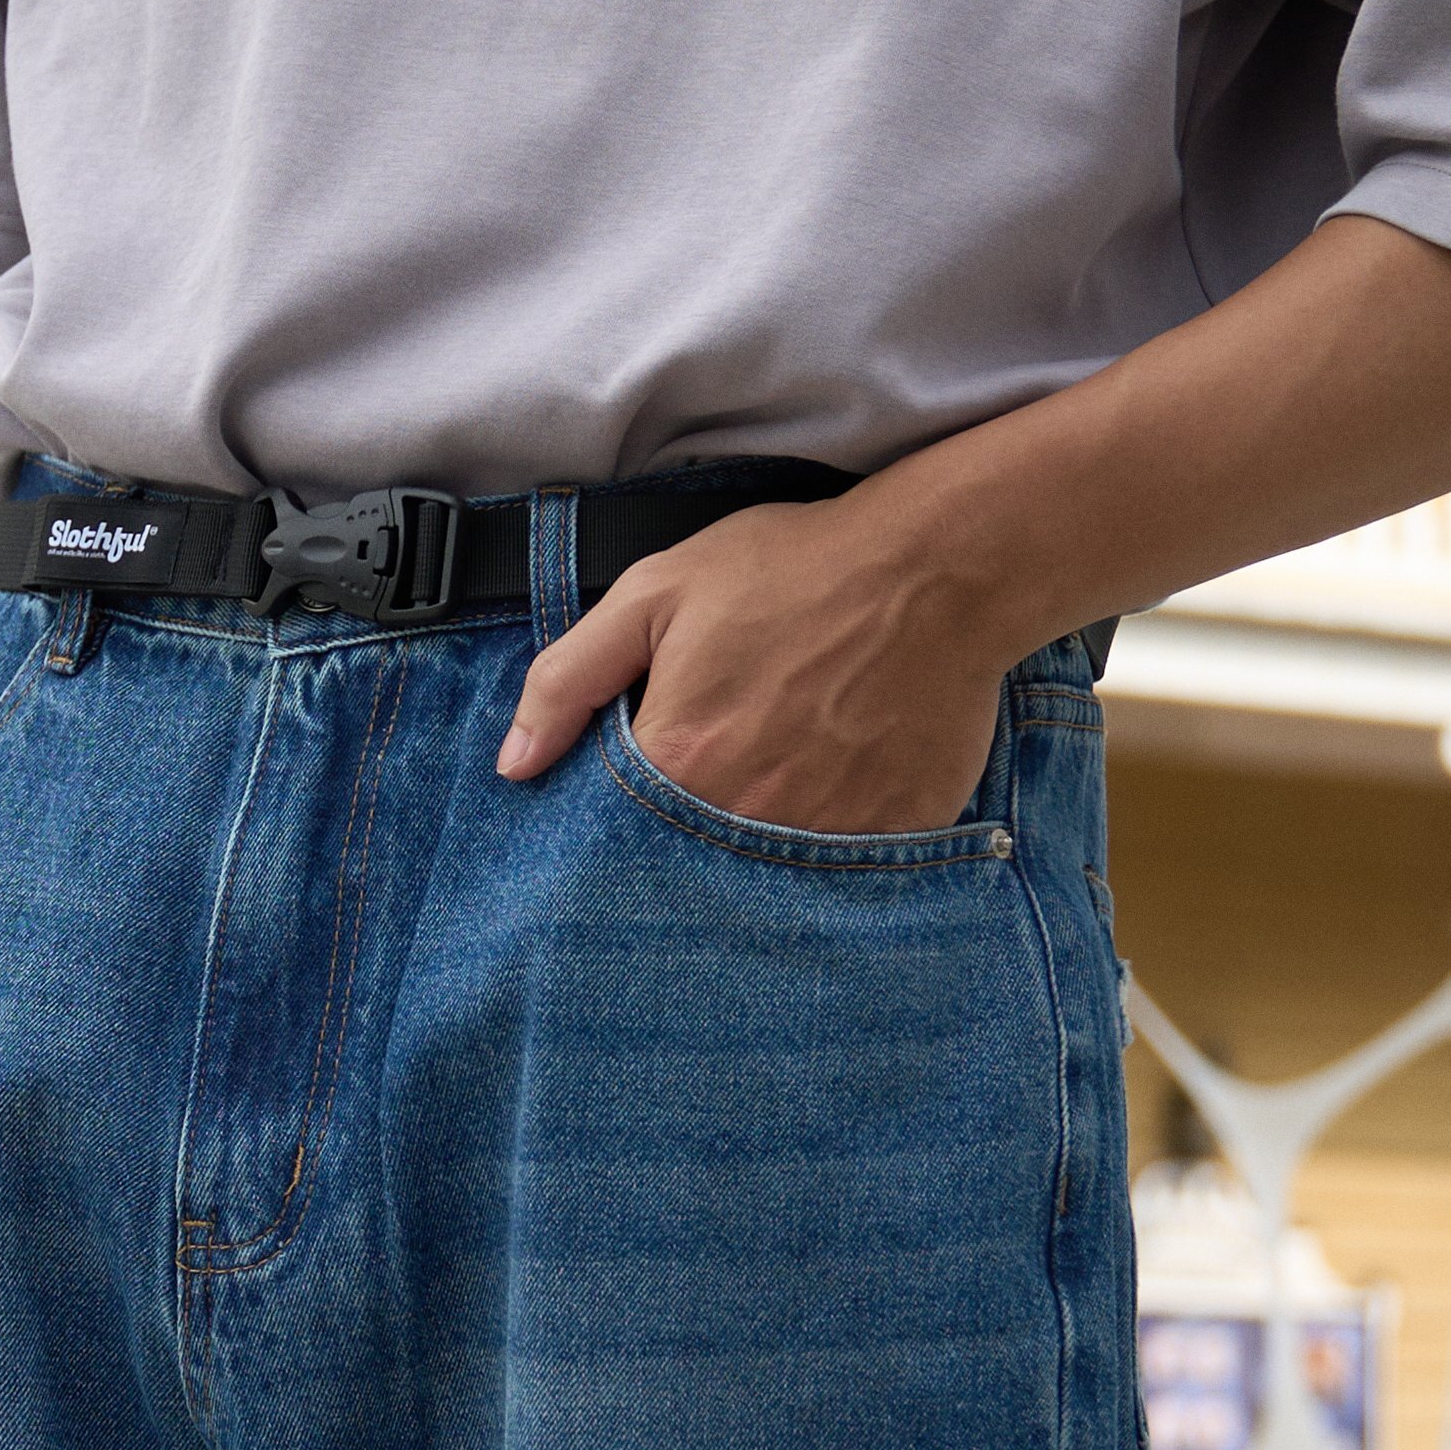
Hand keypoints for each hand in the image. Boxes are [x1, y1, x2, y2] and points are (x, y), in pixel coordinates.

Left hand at [495, 483, 1016, 834]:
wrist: (937, 567)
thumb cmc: (792, 568)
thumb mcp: (655, 593)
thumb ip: (568, 679)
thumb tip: (513, 764)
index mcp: (680, 762)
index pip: (614, 838)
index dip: (618, 822)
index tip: (640, 796)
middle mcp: (748, 818)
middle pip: (690, 867)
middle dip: (687, 844)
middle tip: (722, 780)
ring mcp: (826, 838)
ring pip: (766, 882)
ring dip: (757, 855)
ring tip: (778, 788)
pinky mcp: (895, 839)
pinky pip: (846, 877)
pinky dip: (831, 852)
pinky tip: (837, 795)